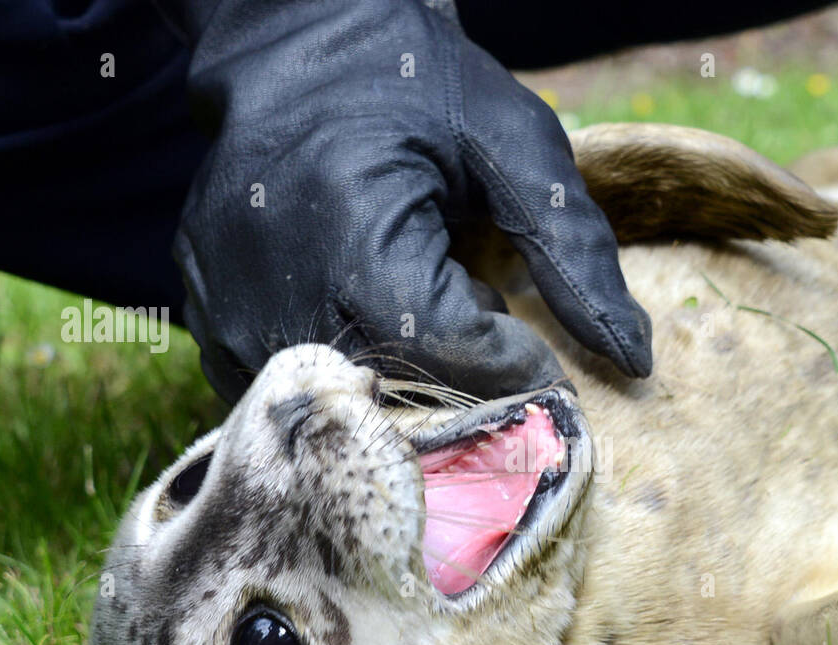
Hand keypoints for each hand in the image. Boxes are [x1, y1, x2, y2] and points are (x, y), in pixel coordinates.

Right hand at [166, 0, 651, 402]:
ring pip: (339, 406)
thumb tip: (631, 360)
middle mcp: (271, 278)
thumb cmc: (415, 86)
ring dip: (403, 389)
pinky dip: (350, 381)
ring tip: (432, 327)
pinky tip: (377, 331)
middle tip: (490, 340)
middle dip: (460, 387)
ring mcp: (225, 305)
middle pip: (387, 391)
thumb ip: (574, 251)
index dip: (508, 367)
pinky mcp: (206, 315)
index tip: (540, 355)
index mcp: (349, 221)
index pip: (441, 347)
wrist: (294, 45)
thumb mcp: (513, 144)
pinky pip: (295, 392)